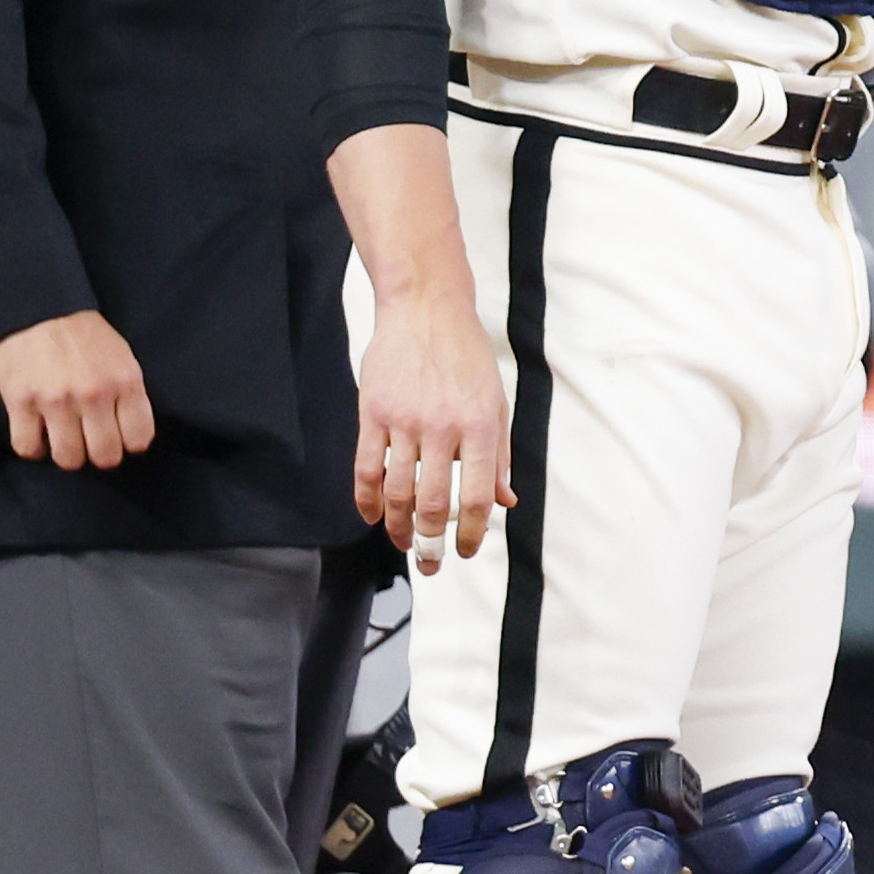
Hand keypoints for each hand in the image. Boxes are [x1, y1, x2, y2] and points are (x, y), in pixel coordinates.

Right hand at [0, 310, 155, 470]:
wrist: (39, 307)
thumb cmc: (84, 334)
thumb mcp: (122, 357)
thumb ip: (128, 393)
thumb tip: (130, 433)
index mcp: (125, 381)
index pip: (139, 439)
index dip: (128, 444)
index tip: (118, 438)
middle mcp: (93, 394)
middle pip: (104, 456)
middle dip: (99, 455)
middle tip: (90, 444)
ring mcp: (55, 400)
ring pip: (68, 458)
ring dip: (67, 454)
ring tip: (63, 440)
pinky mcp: (20, 402)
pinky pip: (28, 447)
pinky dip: (33, 448)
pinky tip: (37, 435)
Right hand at [355, 282, 512, 571]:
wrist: (426, 310)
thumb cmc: (467, 358)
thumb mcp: (496, 404)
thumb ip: (499, 456)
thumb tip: (507, 502)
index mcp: (480, 427)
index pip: (477, 496)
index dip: (473, 533)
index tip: (467, 552)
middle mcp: (442, 428)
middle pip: (431, 502)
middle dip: (430, 543)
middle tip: (429, 563)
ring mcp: (404, 421)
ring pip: (396, 491)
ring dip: (397, 527)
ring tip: (403, 544)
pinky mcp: (373, 413)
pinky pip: (366, 467)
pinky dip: (367, 500)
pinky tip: (373, 516)